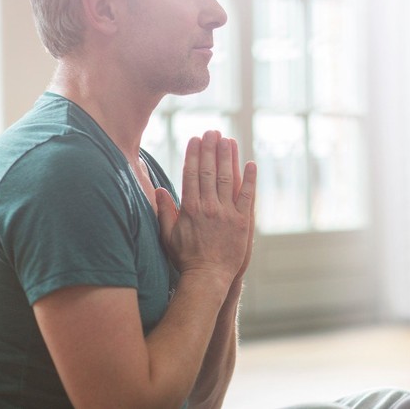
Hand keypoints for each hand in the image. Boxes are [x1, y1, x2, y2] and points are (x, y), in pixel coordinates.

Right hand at [155, 131, 255, 289]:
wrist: (208, 277)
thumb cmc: (186, 258)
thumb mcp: (168, 235)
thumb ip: (164, 211)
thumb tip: (159, 190)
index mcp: (190, 208)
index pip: (191, 174)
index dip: (193, 154)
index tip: (195, 139)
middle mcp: (209, 206)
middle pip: (210, 171)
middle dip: (210, 149)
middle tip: (212, 131)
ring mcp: (227, 213)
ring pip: (228, 178)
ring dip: (228, 157)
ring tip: (228, 140)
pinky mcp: (243, 221)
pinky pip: (248, 195)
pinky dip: (250, 179)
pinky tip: (251, 163)